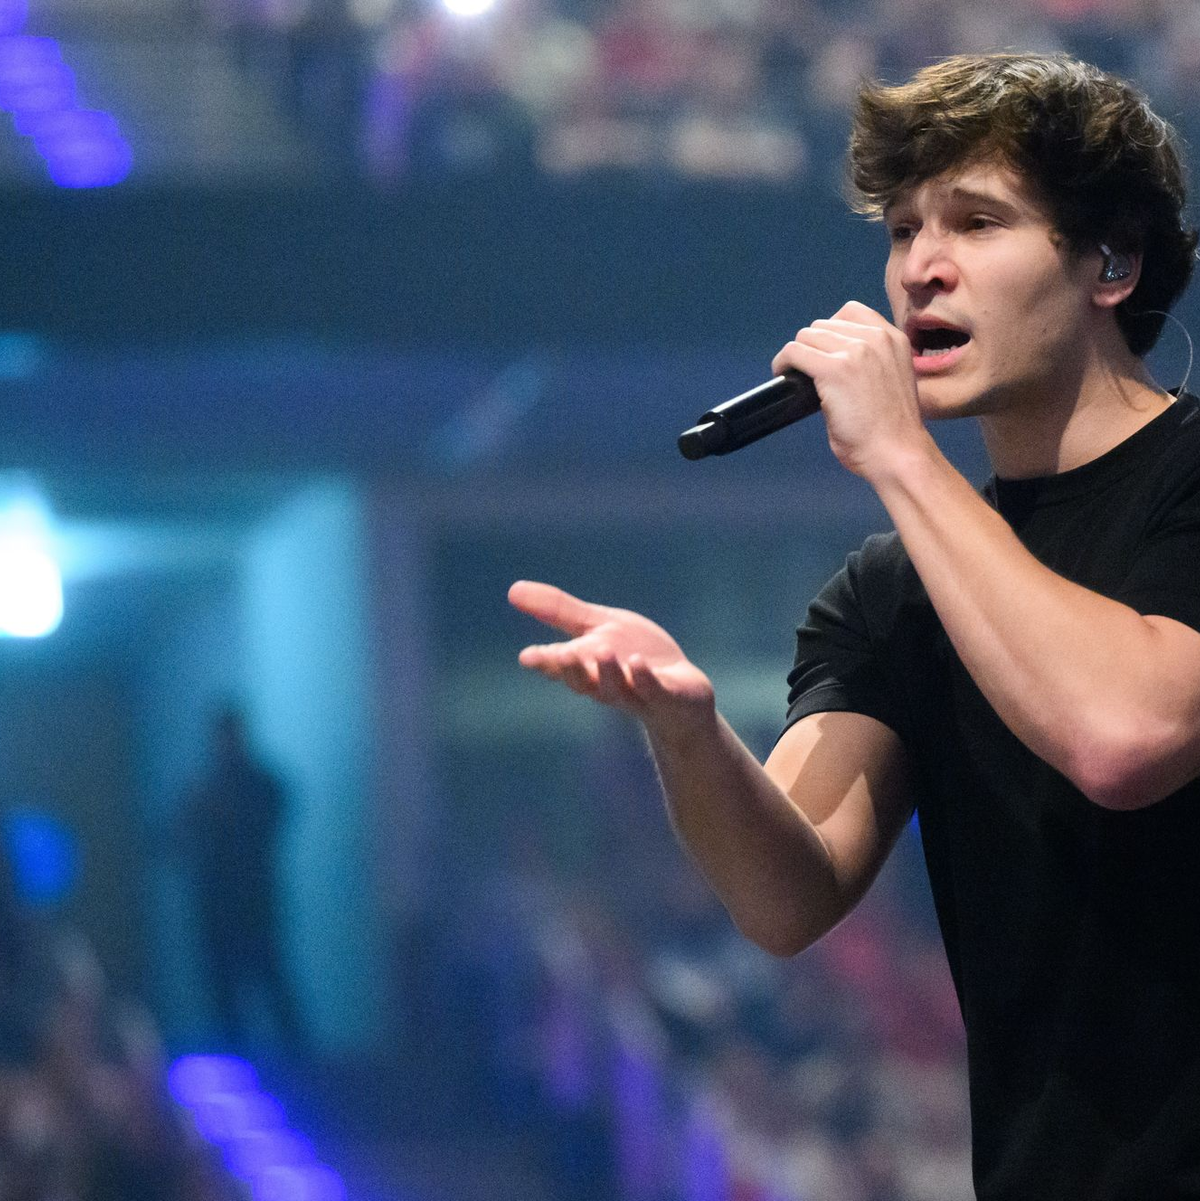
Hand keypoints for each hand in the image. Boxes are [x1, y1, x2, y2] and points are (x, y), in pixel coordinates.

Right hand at [509, 580, 714, 732]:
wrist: (683, 692)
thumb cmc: (634, 657)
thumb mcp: (599, 627)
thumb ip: (558, 612)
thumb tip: (512, 590)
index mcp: (586, 666)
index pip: (560, 666)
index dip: (546, 663)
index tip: (528, 657)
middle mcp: (606, 684)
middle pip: (583, 681)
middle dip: (571, 670)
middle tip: (559, 655)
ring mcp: (637, 694)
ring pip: (617, 688)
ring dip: (608, 672)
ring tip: (602, 652)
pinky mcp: (667, 697)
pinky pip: (654, 691)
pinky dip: (645, 678)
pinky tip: (637, 662)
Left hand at [771, 301, 926, 479]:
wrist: (897, 452)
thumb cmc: (892, 430)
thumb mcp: (890, 378)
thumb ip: (870, 361)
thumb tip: (832, 356)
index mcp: (894, 338)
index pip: (850, 312)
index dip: (829, 331)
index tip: (823, 352)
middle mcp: (876, 338)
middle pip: (823, 324)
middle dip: (812, 346)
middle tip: (806, 370)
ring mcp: (855, 351)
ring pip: (806, 336)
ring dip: (797, 354)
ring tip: (794, 374)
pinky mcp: (834, 370)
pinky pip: (794, 352)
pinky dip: (783, 362)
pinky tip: (782, 375)